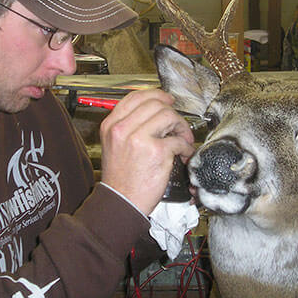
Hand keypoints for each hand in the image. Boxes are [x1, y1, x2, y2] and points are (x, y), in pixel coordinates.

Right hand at [99, 89, 194, 215]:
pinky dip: (186, 146)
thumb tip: (154, 112)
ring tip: (182, 139)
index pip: (135, 97)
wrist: (121, 202)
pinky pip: (178, 140)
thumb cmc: (120, 178)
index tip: (167, 100)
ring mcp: (139, 139)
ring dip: (181, 127)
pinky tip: (182, 153)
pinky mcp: (156, 152)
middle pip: (155, 104)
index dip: (156, 95)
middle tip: (177, 125)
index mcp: (111, 125)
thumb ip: (128, 126)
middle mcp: (123, 129)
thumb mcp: (113, 145)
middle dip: (172, 113)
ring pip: (169, 116)